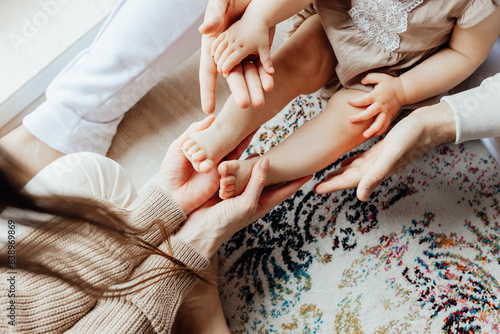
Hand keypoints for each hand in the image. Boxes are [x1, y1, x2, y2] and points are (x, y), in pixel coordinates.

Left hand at [155, 116, 253, 214]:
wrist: (171, 194)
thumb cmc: (170, 171)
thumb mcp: (179, 146)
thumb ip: (194, 132)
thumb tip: (212, 117)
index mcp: (201, 148)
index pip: (215, 134)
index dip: (225, 124)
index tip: (235, 112)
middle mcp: (211, 156)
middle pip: (227, 140)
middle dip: (237, 129)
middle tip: (249, 116)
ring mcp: (218, 166)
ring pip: (233, 149)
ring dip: (243, 138)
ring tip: (253, 126)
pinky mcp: (222, 176)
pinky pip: (234, 162)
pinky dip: (241, 150)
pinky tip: (249, 140)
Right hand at [176, 158, 311, 257]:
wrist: (199, 230)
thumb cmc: (225, 222)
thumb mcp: (246, 204)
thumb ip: (257, 183)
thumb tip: (267, 161)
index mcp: (263, 202)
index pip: (286, 189)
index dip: (298, 180)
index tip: (312, 170)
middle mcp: (253, 196)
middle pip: (272, 179)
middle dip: (283, 168)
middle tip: (294, 153)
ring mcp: (240, 190)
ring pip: (255, 172)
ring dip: (262, 162)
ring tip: (273, 148)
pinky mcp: (226, 185)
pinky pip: (238, 170)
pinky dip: (242, 162)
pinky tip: (245, 150)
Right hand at [199, 0, 273, 112]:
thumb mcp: (222, 0)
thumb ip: (214, 13)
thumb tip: (205, 30)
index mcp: (214, 44)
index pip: (208, 71)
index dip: (207, 90)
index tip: (209, 109)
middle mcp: (227, 53)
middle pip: (231, 76)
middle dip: (239, 91)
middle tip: (245, 105)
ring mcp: (242, 53)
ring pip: (247, 74)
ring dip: (254, 87)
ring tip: (260, 102)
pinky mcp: (256, 50)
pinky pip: (260, 65)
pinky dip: (265, 75)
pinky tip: (270, 85)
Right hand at [212, 15, 273, 76]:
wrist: (257, 16)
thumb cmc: (262, 34)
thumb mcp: (265, 48)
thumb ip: (267, 60)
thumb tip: (271, 72)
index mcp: (243, 47)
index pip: (231, 60)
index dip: (226, 68)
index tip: (225, 74)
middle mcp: (235, 41)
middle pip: (223, 56)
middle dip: (220, 66)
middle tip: (221, 73)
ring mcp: (230, 36)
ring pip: (219, 49)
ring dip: (216, 58)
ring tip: (218, 65)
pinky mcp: (228, 31)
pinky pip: (218, 40)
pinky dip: (214, 47)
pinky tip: (212, 54)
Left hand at [314, 101, 455, 200]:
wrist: (431, 124)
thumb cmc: (413, 137)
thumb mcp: (391, 154)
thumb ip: (376, 175)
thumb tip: (361, 197)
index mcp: (376, 169)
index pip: (349, 181)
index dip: (332, 186)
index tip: (316, 190)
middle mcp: (377, 166)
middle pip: (350, 177)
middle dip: (334, 181)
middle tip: (317, 184)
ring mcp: (381, 157)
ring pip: (356, 168)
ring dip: (343, 172)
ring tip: (329, 175)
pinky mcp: (384, 148)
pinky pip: (364, 158)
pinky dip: (354, 161)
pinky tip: (349, 160)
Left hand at [348, 73, 406, 137]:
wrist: (403, 90)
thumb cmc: (389, 83)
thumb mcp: (380, 77)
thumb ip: (370, 77)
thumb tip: (361, 81)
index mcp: (377, 95)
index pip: (364, 99)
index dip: (355, 101)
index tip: (348, 101)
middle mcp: (381, 105)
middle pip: (370, 113)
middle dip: (360, 117)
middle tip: (351, 120)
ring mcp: (386, 112)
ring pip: (379, 123)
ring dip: (372, 130)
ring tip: (365, 135)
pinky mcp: (390, 116)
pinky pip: (385, 126)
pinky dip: (380, 131)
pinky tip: (374, 135)